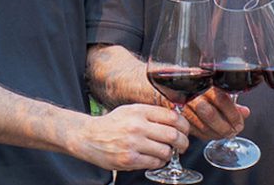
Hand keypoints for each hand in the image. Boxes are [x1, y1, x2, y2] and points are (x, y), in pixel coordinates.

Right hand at [72, 104, 189, 170]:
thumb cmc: (112, 124)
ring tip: (167, 152)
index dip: (184, 125)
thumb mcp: (131, 110)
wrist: (88, 137)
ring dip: (171, 153)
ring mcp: (133, 144)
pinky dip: (159, 162)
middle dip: (183, 142)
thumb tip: (176, 117)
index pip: (172, 117)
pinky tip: (155, 158)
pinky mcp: (128, 159)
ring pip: (166, 151)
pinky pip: (154, 162)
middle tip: (183, 144)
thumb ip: (152, 113)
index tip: (185, 130)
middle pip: (172, 134)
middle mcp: (137, 126)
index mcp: (140, 111)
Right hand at [180, 88, 249, 139]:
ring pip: (201, 125)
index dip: (233, 115)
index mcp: (207, 84)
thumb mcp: (218, 91)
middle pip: (210, 114)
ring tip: (225, 134)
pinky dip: (205, 135)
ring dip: (216, 133)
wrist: (178, 89)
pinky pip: (193, 130)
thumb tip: (245, 113)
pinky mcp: (178, 116)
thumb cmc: (202, 89)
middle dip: (224, 127)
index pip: (222, 100)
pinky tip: (213, 134)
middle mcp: (194, 93)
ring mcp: (183, 106)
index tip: (239, 124)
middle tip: (233, 132)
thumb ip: (231, 102)